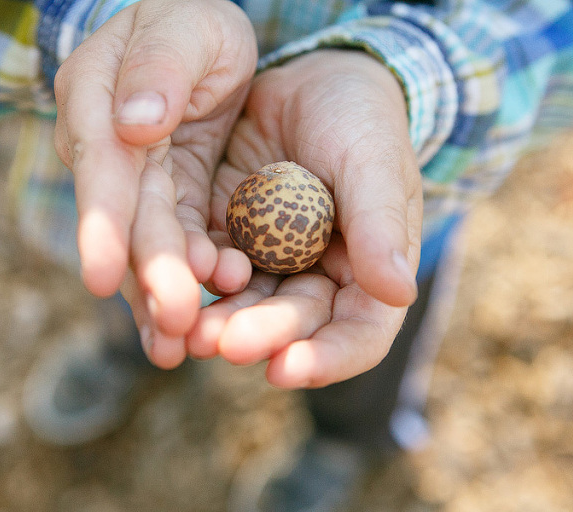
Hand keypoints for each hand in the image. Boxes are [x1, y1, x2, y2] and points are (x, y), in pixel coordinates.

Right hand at [53, 0, 256, 367]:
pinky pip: (172, 246)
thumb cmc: (189, 23)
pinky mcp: (166, 200)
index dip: (104, 220)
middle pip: (126, 218)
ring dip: (160, 295)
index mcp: (96, 99)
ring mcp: (134, 181)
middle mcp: (106, 150)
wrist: (197, 43)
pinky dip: (180, 284)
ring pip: (146, 244)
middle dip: (147, 272)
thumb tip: (134, 127)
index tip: (106, 274)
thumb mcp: (185, 27)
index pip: (101, 164)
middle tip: (173, 324)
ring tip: (177, 348)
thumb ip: (159, 69)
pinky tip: (194, 328)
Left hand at [187, 50, 422, 387]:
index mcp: (369, 270)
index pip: (359, 333)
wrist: (308, 80)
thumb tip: (400, 292)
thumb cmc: (358, 117)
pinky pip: (211, 265)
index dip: (326, 359)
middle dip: (259, 336)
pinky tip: (173, 279)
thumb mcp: (373, 161)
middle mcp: (319, 276)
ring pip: (247, 303)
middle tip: (220, 343)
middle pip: (293, 324)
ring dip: (219, 319)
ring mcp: (272, 260)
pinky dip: (194, 276)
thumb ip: (381, 224)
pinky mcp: (232, 236)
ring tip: (187, 328)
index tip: (285, 370)